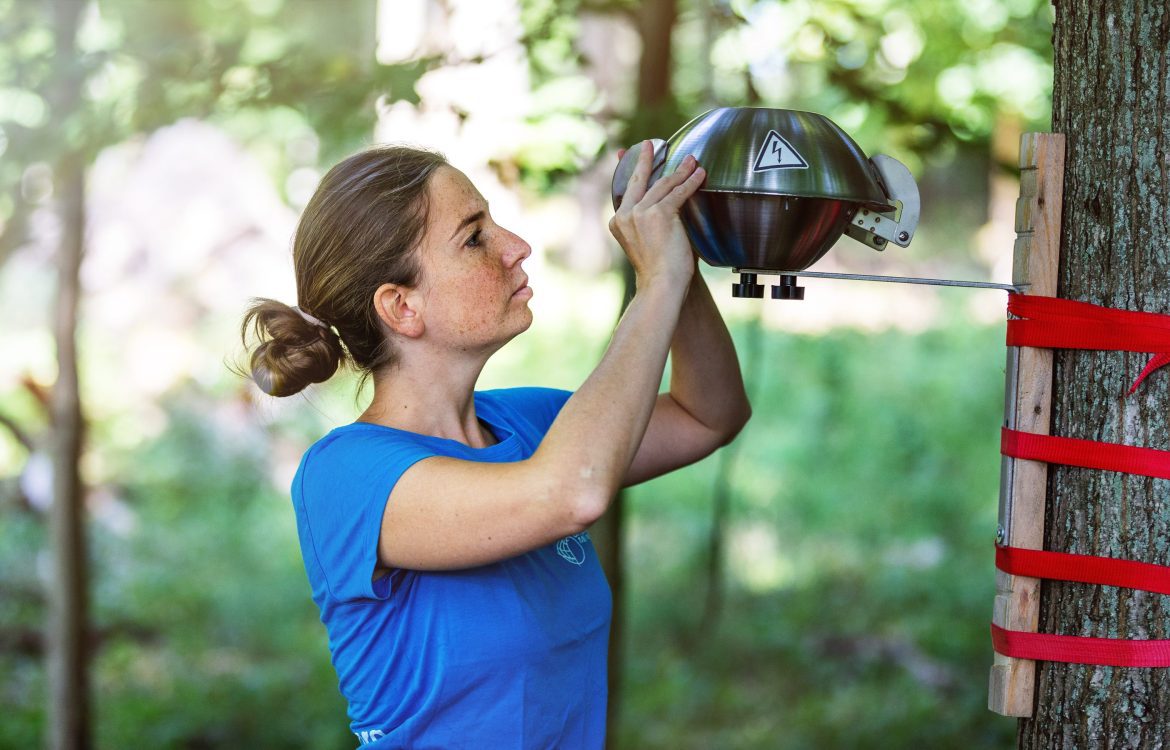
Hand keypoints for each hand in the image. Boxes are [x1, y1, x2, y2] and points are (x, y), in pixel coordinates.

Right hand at [608, 141, 705, 289]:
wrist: (661, 284)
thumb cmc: (660, 270)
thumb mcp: (649, 241)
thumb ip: (651, 222)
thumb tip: (669, 205)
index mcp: (619, 222)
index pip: (626, 190)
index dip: (629, 171)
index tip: (625, 155)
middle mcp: (625, 215)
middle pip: (639, 180)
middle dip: (646, 159)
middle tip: (649, 144)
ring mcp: (640, 213)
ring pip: (663, 185)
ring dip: (680, 171)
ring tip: (692, 161)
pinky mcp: (659, 214)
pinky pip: (678, 193)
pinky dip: (691, 182)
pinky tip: (700, 174)